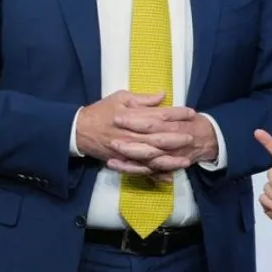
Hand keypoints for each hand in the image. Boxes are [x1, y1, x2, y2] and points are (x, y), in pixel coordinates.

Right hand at [75, 91, 198, 180]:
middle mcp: (132, 134)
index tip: (191, 112)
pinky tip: (168, 176)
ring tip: (186, 159)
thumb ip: (143, 98)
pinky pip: (141, 169)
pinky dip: (154, 174)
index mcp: (132, 116)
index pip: (159, 114)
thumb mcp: (120, 98)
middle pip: (158, 137)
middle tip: (193, 136)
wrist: (78, 130)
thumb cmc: (101, 111)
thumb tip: (163, 95)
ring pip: (152, 156)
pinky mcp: (123, 161)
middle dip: (177, 137)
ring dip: (170, 159)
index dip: (176, 114)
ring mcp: (128, 150)